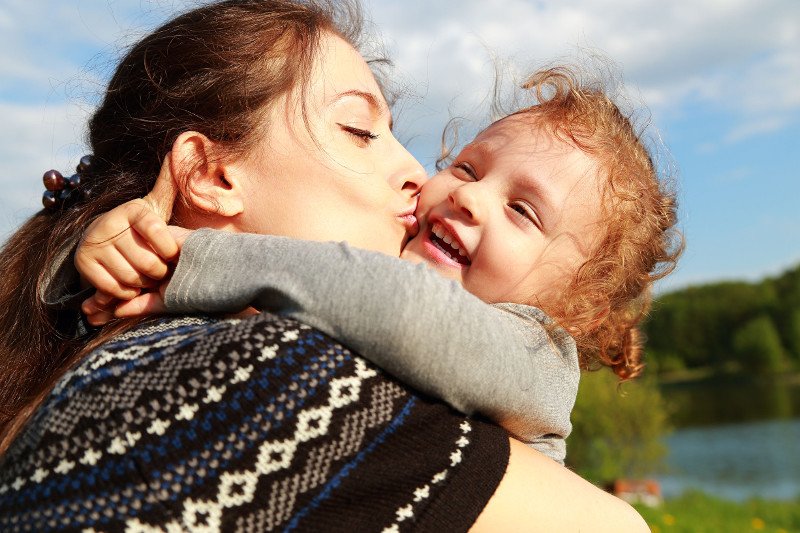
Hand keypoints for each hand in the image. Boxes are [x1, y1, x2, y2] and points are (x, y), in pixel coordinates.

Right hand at [76, 154, 180, 324]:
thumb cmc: (139, 224)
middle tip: (160, 269)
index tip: (173, 254)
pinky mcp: (83, 262)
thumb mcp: (155, 206)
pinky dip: (126, 292)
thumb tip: (176, 153)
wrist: (102, 236)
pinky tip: (129, 283)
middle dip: (159, 271)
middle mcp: (109, 222)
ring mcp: (93, 243)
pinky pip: (114, 288)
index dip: (169, 248)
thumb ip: (168, 186)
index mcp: (133, 209)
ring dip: (144, 283)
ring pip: (131, 278)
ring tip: (147, 276)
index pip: (156, 230)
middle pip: (148, 262)